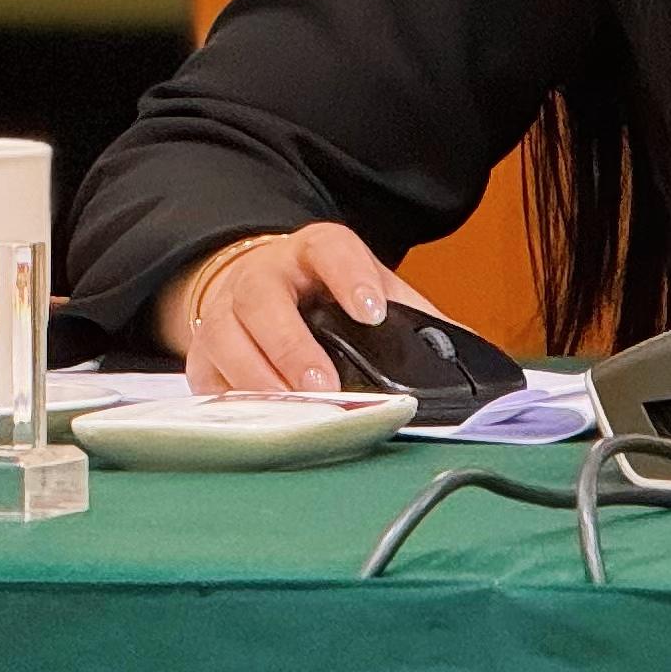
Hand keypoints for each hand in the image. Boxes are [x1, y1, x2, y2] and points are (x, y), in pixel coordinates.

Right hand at [163, 222, 442, 392]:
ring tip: (294, 410)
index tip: (372, 311)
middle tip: (323, 386)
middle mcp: (263, 275)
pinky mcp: (202, 353)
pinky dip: (231, 401)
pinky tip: (257, 422)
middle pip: (265, 300)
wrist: (256, 285)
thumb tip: (468, 350)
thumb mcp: (368, 288)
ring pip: (228, 339)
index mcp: (312, 251)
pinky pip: (208, 377)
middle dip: (293, 346)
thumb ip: (410, 315)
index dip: (351, 277)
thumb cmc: (322, 294)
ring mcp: (224, 311)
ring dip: (260, 379)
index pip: (331, 250)